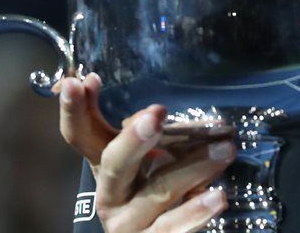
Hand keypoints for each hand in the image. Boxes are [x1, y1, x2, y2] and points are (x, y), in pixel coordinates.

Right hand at [57, 74, 236, 231]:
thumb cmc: (150, 187)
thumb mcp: (145, 156)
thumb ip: (146, 127)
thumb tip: (154, 104)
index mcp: (103, 165)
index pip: (78, 135)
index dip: (74, 110)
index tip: (81, 81)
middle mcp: (109, 194)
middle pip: (114, 163)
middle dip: (133, 139)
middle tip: (156, 114)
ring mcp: (128, 224)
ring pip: (157, 193)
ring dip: (192, 169)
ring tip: (225, 150)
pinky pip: (173, 228)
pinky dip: (195, 212)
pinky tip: (218, 196)